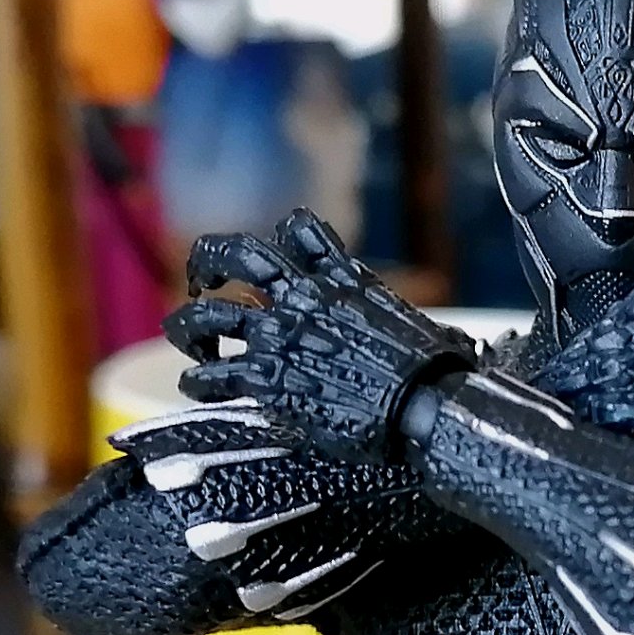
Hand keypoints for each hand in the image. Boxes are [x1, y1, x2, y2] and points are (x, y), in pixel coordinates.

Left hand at [166, 210, 474, 462]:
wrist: (422, 404)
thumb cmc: (431, 371)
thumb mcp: (411, 323)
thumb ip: (393, 320)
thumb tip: (444, 336)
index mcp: (341, 277)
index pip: (299, 230)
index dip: (279, 239)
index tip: (273, 261)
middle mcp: (303, 296)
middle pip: (237, 254)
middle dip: (208, 261)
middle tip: (202, 280)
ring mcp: (280, 334)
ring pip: (208, 314)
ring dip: (188, 327)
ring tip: (190, 343)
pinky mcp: (268, 377)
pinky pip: (213, 373)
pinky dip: (198, 380)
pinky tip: (198, 388)